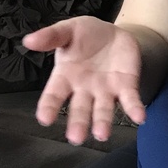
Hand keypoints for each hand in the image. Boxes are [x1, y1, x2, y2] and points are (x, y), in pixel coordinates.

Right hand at [28, 16, 145, 145]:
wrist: (113, 33)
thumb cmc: (84, 35)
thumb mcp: (67, 30)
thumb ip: (51, 36)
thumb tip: (28, 41)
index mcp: (65, 77)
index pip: (54, 95)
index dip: (48, 106)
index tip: (44, 118)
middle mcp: (84, 89)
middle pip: (80, 109)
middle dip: (78, 123)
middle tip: (76, 138)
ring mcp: (106, 90)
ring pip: (103, 110)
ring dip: (103, 122)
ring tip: (102, 134)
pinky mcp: (126, 86)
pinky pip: (130, 100)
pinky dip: (135, 109)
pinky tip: (140, 118)